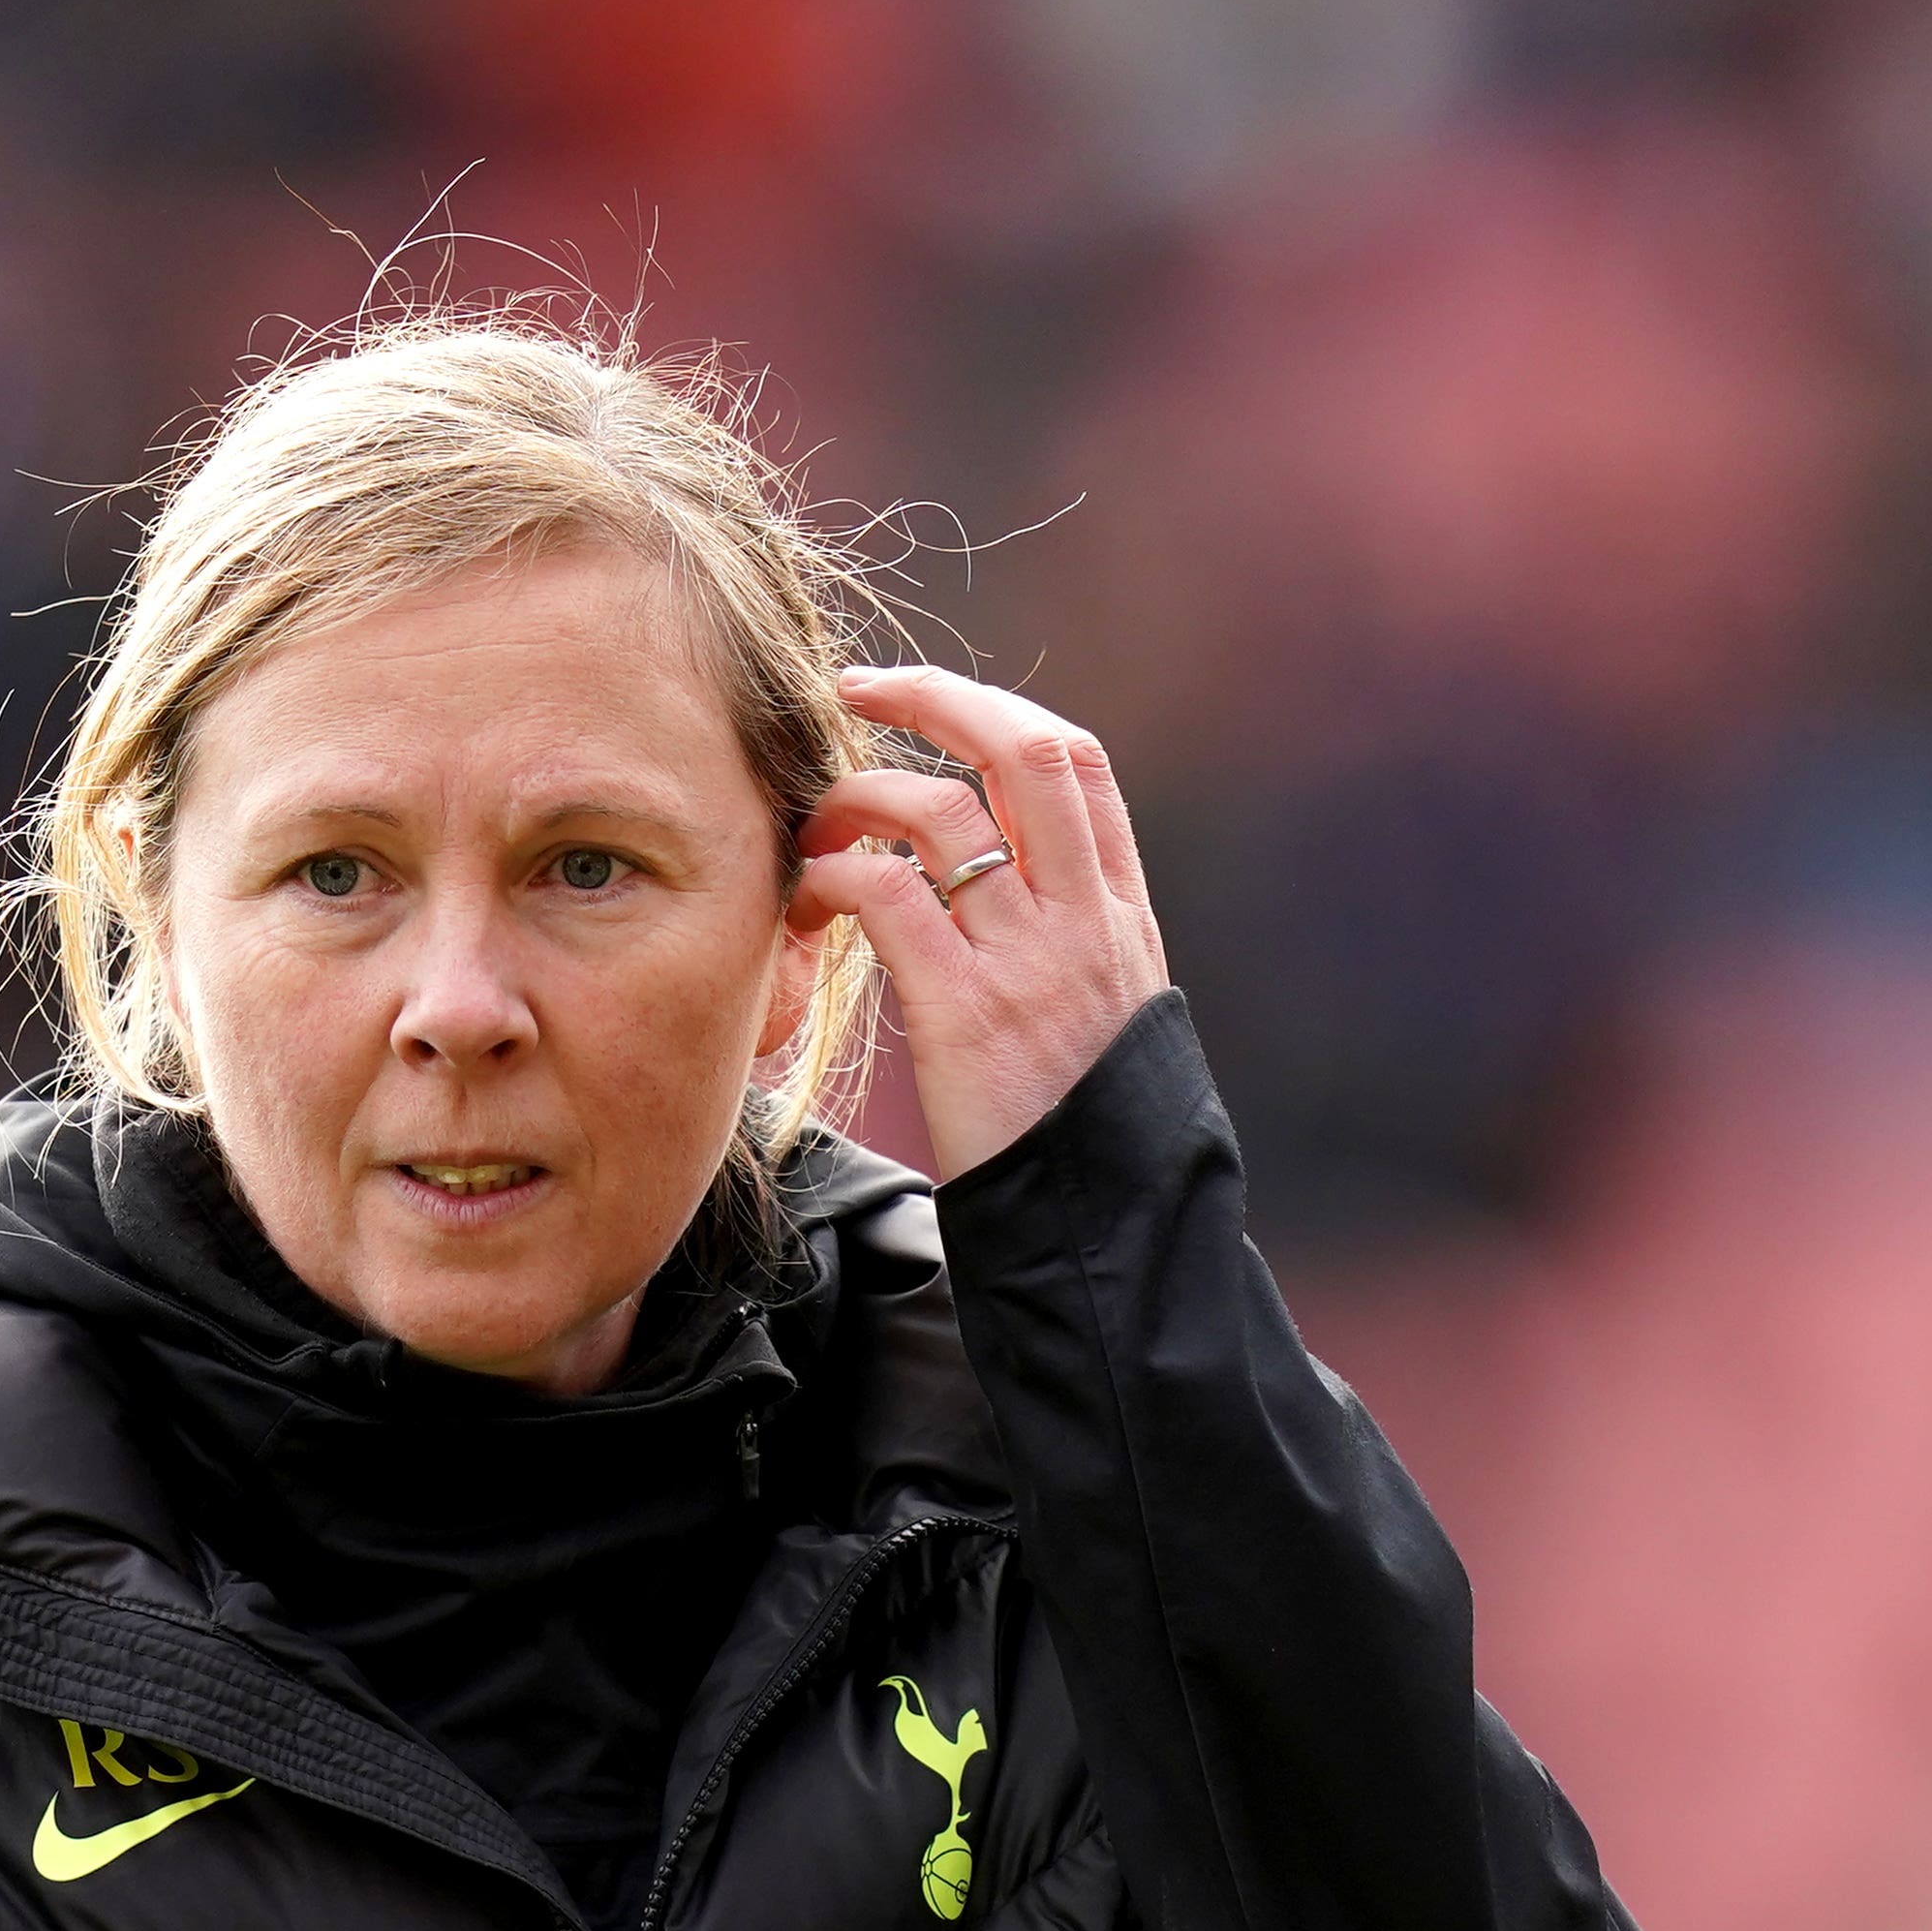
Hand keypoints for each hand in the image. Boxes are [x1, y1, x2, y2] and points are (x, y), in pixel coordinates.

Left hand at [796, 664, 1170, 1178]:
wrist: (1105, 1239)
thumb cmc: (1086, 1143)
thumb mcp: (1108, 1025)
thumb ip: (1068, 947)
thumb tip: (1002, 891)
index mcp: (1121, 917)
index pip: (1076, 763)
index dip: (995, 711)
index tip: (928, 700)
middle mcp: (1085, 923)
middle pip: (1022, 751)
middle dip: (933, 696)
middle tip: (855, 691)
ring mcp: (1030, 964)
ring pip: (939, 811)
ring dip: (859, 794)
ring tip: (815, 823)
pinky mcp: (968, 1015)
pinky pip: (889, 896)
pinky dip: (836, 874)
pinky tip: (810, 896)